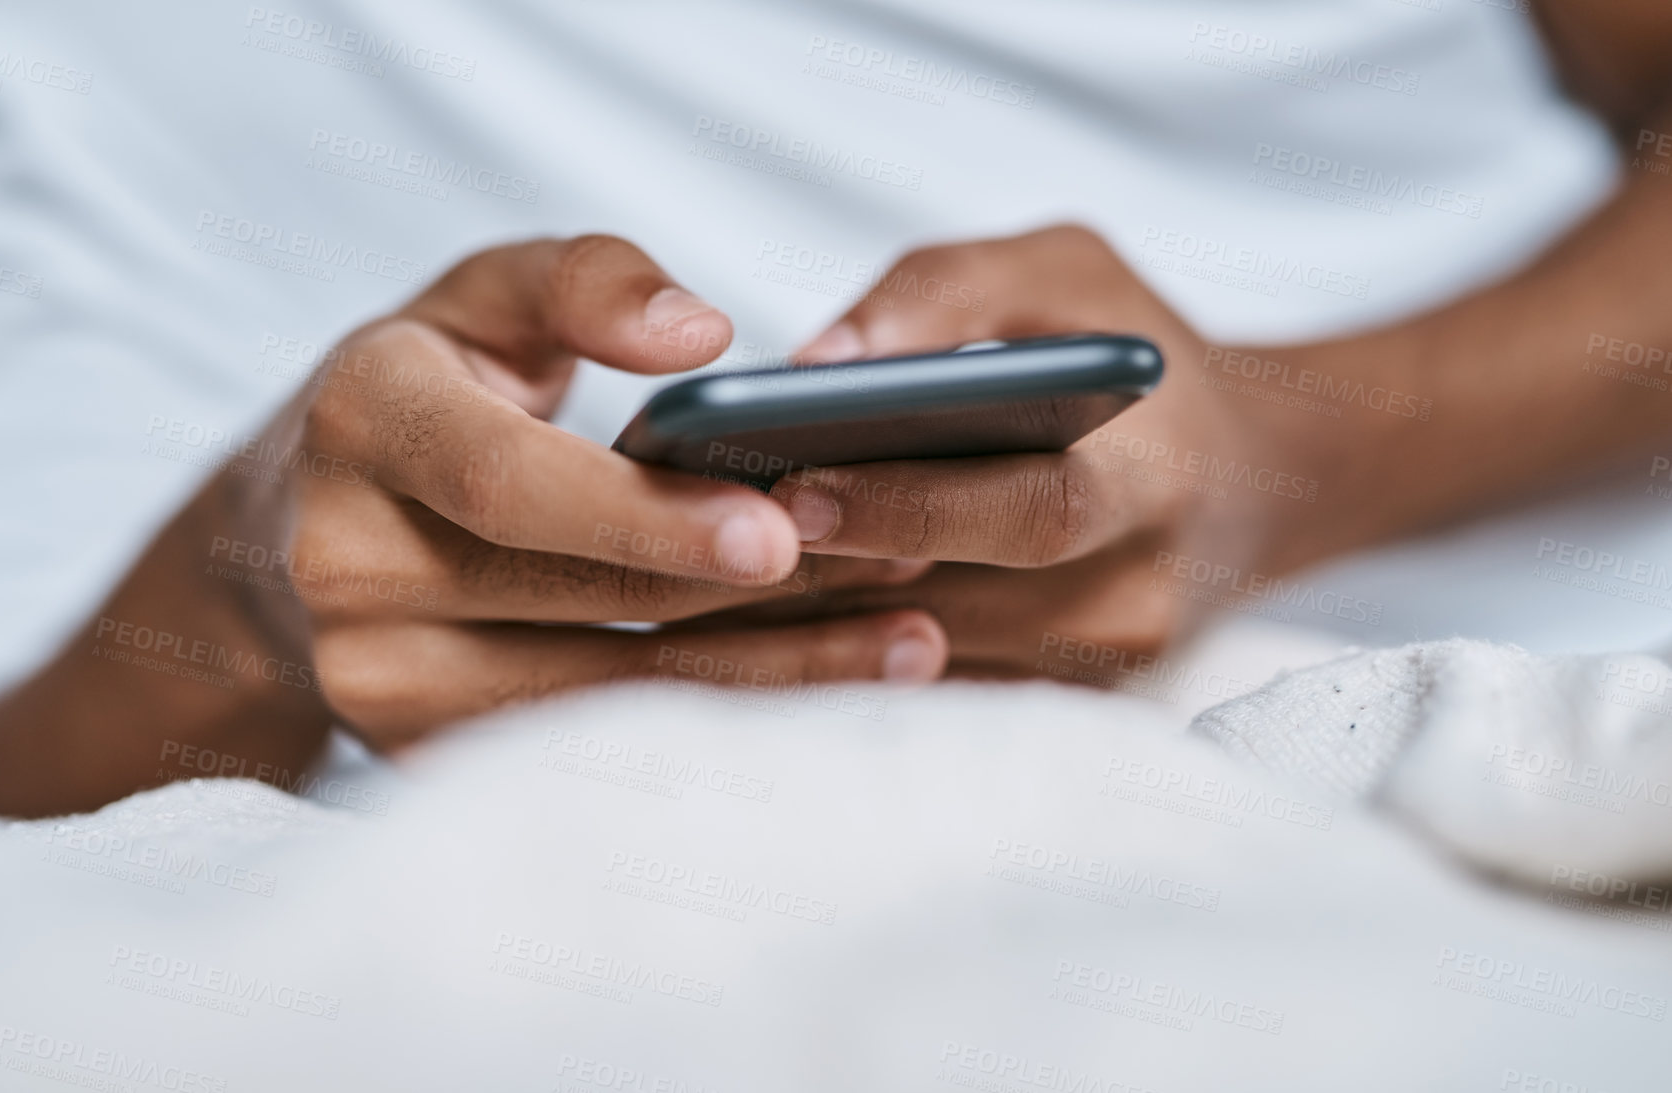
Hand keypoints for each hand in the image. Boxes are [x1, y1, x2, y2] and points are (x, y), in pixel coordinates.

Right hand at [228, 236, 945, 748]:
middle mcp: (347, 566)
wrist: (299, 532)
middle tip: (906, 560)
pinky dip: (720, 729)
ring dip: (769, 675)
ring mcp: (375, 680)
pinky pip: (594, 756)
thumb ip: (590, 282)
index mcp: (362, 423)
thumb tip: (706, 336)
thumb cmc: (430, 392)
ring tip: (909, 638)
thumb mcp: (490, 297)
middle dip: (757, 593)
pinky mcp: (418, 756)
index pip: (507, 483)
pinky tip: (826, 694)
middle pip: (578, 604)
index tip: (782, 532)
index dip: (644, 515)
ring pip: (602, 701)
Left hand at [694, 226, 1321, 687]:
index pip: (1029, 511)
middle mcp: (1136, 597)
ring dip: (798, 636)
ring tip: (683, 587)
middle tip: (692, 550)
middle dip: (815, 581)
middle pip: (954, 603)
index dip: (910, 508)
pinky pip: (926, 699)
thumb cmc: (1141, 357)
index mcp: (1157, 477)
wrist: (1258, 478)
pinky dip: (832, 664)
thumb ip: (947, 291)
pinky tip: (743, 627)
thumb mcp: (1069, 274)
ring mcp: (1101, 674)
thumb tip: (809, 364)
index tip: (792, 491)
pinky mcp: (1063, 714)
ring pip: (918, 668)